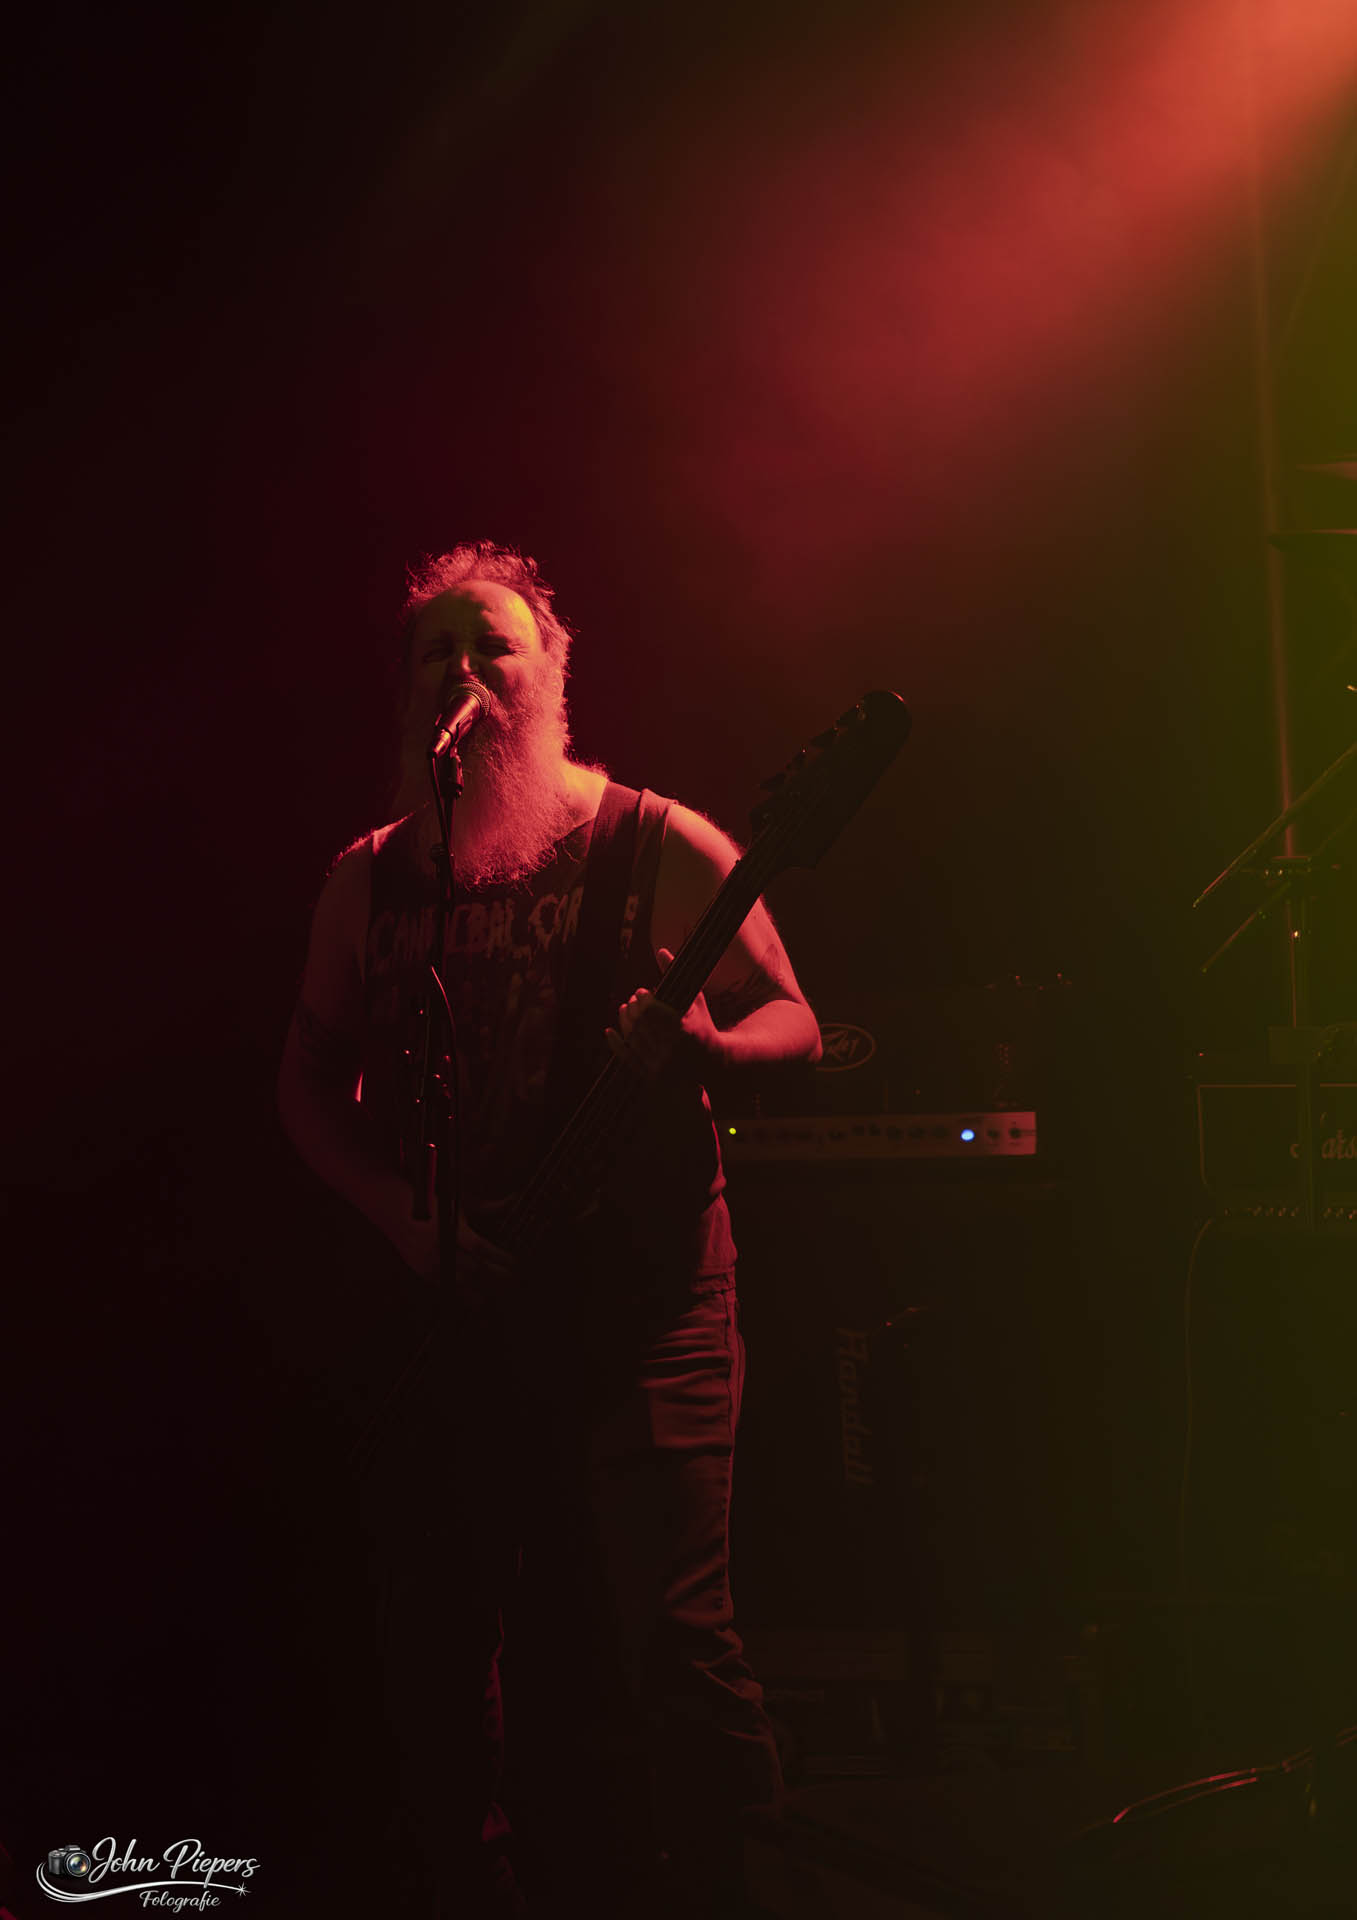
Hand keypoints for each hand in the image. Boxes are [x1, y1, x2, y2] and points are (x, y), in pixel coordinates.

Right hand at [393, 1203, 512, 1297]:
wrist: (393, 1212)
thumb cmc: (429, 1204)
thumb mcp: (456, 1201)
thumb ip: (485, 1206)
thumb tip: (511, 1201)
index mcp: (448, 1229)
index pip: (480, 1248)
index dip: (500, 1258)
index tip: (516, 1262)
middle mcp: (439, 1249)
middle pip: (475, 1270)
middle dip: (498, 1277)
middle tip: (516, 1280)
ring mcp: (430, 1264)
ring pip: (463, 1285)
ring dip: (485, 1290)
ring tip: (504, 1293)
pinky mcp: (424, 1274)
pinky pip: (449, 1290)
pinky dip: (467, 1296)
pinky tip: (482, 1298)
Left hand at [605, 948, 724, 1077]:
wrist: (712, 1061)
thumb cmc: (703, 1025)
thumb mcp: (695, 1000)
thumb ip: (677, 977)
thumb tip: (661, 950)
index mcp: (683, 1030)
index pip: (652, 1010)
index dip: (643, 999)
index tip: (641, 992)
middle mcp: (671, 1049)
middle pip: (640, 1024)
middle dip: (633, 1009)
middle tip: (632, 1000)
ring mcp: (661, 1064)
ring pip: (632, 1039)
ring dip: (624, 1022)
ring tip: (624, 1009)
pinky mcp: (653, 1075)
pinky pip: (628, 1058)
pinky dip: (616, 1043)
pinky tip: (609, 1031)